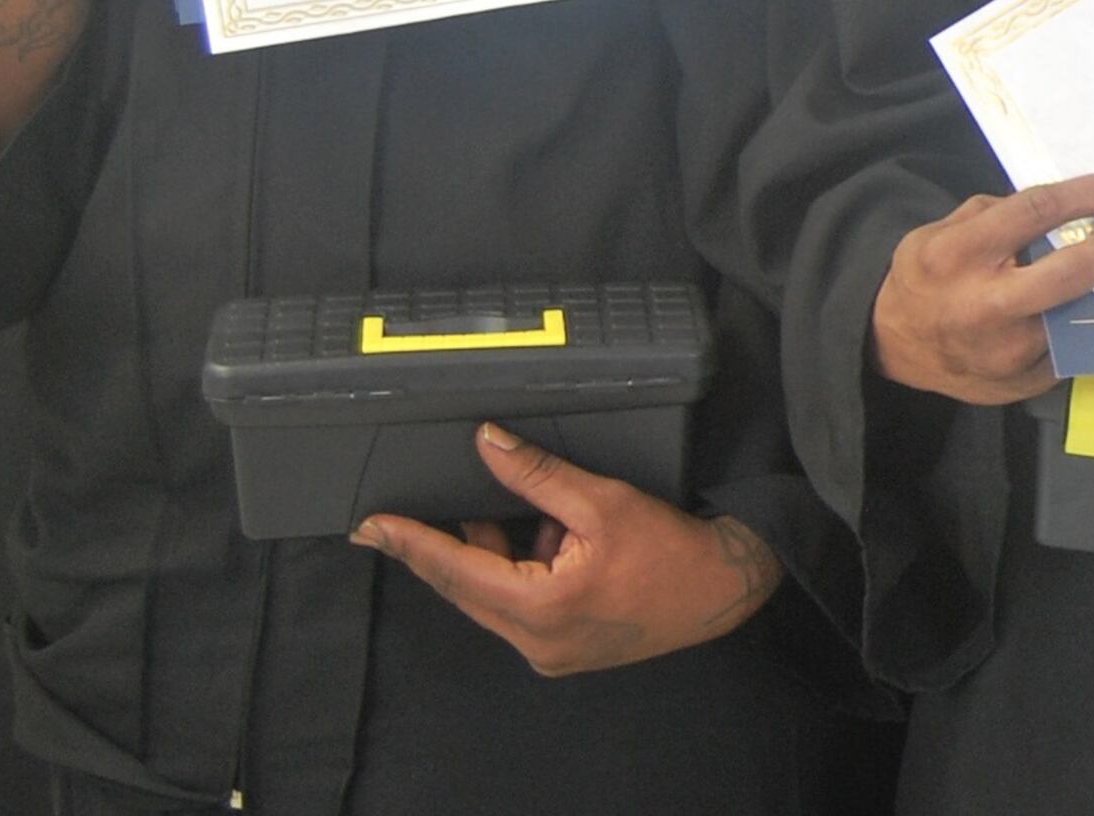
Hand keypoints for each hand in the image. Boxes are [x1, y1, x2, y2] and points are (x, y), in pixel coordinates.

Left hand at [354, 423, 782, 674]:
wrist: (722, 589)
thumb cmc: (669, 546)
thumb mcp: (602, 499)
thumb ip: (536, 475)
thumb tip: (484, 442)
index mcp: (538, 607)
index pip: (455, 569)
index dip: (410, 543)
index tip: (371, 526)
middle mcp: (534, 641)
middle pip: (465, 589)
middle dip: (440, 550)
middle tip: (396, 521)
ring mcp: (548, 652)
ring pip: (491, 599)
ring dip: (491, 558)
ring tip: (519, 518)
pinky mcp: (564, 651)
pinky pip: (518, 610)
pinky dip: (518, 574)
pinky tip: (546, 541)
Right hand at [870, 173, 1093, 403]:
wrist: (896, 345)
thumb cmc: (927, 278)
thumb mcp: (942, 231)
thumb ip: (997, 216)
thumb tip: (1064, 209)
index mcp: (958, 255)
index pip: (1037, 213)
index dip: (1088, 195)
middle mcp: (985, 306)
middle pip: (1070, 272)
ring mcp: (1007, 352)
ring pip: (1077, 313)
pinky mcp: (1023, 383)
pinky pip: (1069, 346)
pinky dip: (1083, 323)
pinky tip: (1087, 305)